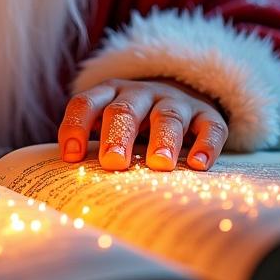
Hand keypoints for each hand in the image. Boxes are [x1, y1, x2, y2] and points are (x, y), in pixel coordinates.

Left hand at [57, 76, 228, 172]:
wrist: (180, 96)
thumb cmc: (135, 124)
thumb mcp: (110, 125)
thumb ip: (92, 146)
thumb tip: (70, 185)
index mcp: (111, 94)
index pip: (87, 103)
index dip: (76, 126)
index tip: (72, 156)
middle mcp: (141, 94)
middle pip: (125, 110)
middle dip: (118, 135)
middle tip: (113, 162)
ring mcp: (175, 102)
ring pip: (168, 116)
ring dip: (163, 139)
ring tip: (159, 164)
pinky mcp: (207, 116)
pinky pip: (209, 127)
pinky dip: (205, 145)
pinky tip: (198, 165)